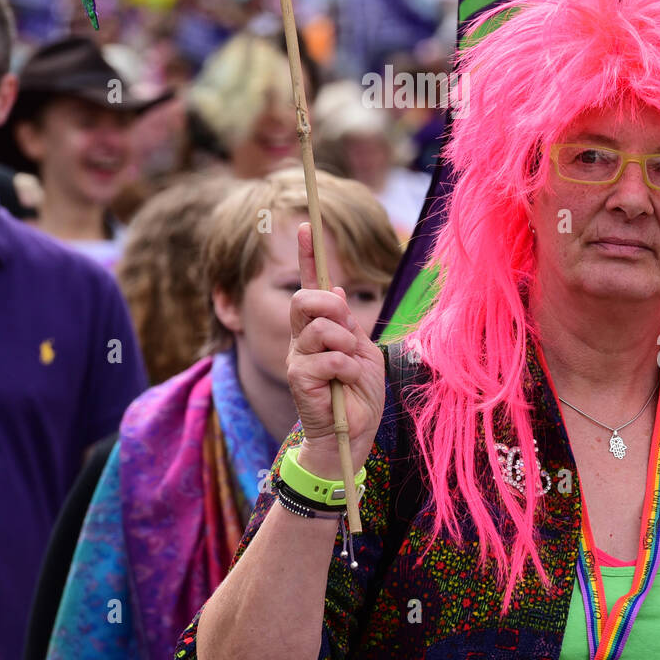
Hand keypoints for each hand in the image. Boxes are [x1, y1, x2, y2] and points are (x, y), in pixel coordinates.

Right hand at [286, 222, 385, 477]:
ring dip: (346, 346)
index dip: (307, 256)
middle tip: (347, 332)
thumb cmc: (358, 394)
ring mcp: (297, 357)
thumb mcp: (362, 351)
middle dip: (331, 307)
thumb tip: (334, 289)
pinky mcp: (299, 378)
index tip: (308, 225)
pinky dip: (348, 368)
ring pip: (321, 327)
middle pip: (305, 298)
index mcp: (318, 329)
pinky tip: (347, 385)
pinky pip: (330, 357)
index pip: (309, 285)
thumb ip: (347, 324)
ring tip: (350, 369)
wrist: (353, 435)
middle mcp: (301, 339)